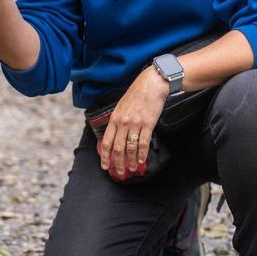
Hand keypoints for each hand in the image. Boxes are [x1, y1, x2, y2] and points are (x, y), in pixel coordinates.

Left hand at [99, 67, 169, 181]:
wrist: (151, 84)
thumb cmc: (136, 94)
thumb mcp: (121, 106)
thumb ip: (117, 120)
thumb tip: (115, 135)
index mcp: (114, 118)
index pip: (106, 141)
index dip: (105, 156)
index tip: (105, 166)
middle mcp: (123, 122)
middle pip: (117, 147)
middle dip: (117, 162)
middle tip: (119, 172)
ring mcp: (135, 124)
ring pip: (130, 147)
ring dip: (131, 160)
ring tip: (132, 169)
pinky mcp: (148, 124)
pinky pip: (143, 142)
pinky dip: (142, 154)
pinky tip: (142, 161)